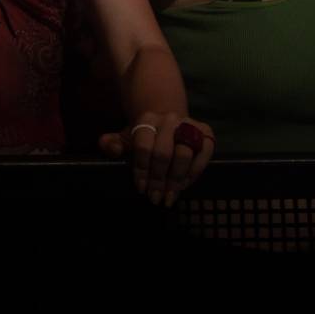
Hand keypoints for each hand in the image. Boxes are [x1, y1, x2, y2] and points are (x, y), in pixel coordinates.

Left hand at [98, 113, 215, 206]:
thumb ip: (113, 143)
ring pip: (184, 154)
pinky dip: (195, 171)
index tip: (141, 188)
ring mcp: (189, 124)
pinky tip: (185, 185)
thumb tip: (109, 147)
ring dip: (176, 179)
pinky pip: (204, 153)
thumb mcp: (127, 137)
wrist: (167, 117)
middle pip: (163, 153)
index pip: (143, 146)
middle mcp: (169, 119)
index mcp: (147, 119)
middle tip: (156, 198)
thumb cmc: (146, 134)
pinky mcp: (206, 131)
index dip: (141, 169)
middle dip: (158, 179)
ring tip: (170, 196)